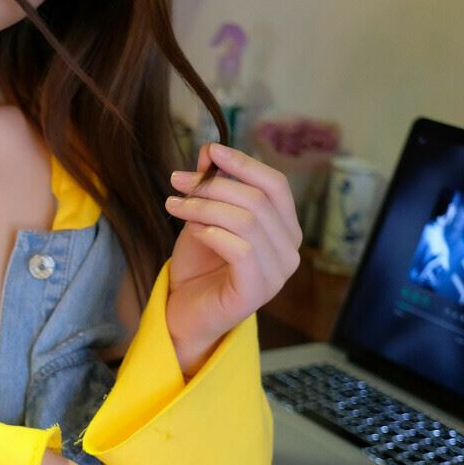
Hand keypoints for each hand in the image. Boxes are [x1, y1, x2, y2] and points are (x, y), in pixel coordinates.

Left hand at [163, 141, 303, 360]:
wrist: (184, 313)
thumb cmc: (199, 267)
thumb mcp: (202, 217)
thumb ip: (210, 187)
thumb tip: (209, 151)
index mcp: (284, 228)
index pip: (276, 185)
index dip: (244, 164)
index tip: (210, 151)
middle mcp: (289, 250)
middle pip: (258, 200)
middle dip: (214, 184)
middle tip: (177, 181)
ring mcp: (277, 274)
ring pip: (247, 222)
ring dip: (204, 207)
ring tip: (174, 205)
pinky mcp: (257, 291)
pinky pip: (242, 250)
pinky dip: (213, 234)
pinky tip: (192, 232)